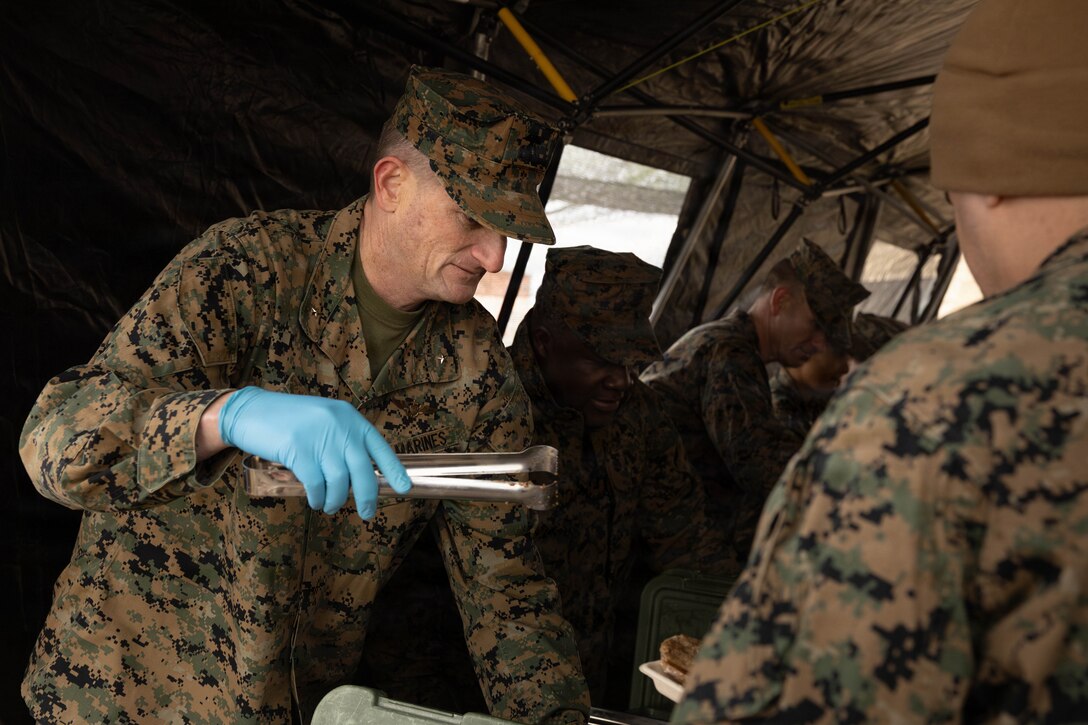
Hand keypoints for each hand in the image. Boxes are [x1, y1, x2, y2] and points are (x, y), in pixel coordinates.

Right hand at [219, 387, 410, 517]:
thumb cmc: (290, 421)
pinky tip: (315, 501)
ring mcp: (319, 437)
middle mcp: (340, 426)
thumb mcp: (324, 422)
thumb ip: (343, 443)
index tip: (405, 488)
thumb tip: (361, 478)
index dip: (394, 470)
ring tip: (330, 506)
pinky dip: (318, 498)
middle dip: (367, 497)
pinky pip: (316, 484)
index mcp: (350, 418)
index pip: (379, 447)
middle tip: (367, 513)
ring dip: (336, 500)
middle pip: (362, 471)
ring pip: (339, 482)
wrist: (252, 411)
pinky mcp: (298, 449)